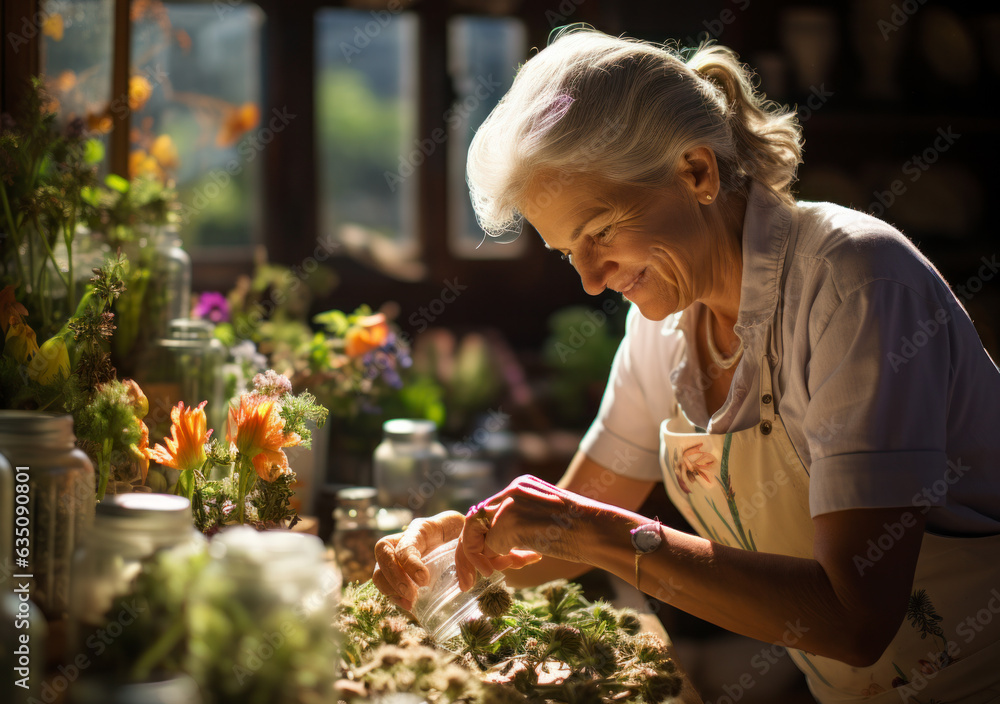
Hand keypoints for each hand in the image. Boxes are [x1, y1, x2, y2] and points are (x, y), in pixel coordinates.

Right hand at [372, 511, 464, 610]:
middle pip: (382, 552)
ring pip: (379, 568)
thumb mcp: (470, 535)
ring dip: (390, 588)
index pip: (406, 543)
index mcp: (423, 528)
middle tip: (411, 595)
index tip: (424, 580)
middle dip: (393, 576)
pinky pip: (386, 582)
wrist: (466, 535)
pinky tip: (409, 606)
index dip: (410, 563)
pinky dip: (394, 596)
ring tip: (409, 603)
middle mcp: (405, 538)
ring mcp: (399, 554)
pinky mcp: (400, 569)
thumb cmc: (467, 532)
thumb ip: (468, 554)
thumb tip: (466, 582)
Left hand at [456, 475, 597, 590]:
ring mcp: (509, 504)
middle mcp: (511, 490)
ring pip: (475, 535)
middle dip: (469, 552)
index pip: (487, 513)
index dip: (484, 539)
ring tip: (500, 571)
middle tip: (468, 579)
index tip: (489, 562)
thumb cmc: (581, 532)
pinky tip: (526, 561)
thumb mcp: (544, 521)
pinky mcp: (509, 522)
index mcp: (520, 486)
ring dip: (481, 559)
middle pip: (473, 520)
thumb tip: (493, 550)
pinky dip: (498, 562)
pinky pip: (490, 548)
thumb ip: (519, 526)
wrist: (600, 530)